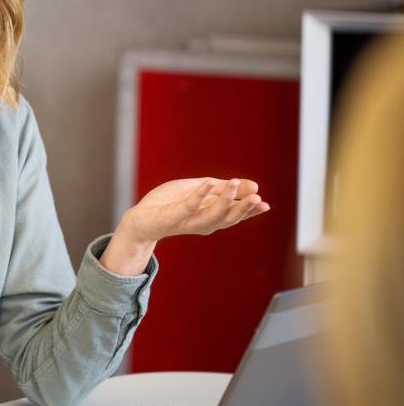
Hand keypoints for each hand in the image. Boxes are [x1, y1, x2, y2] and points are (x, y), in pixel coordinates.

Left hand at [100, 177, 269, 275]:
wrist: (140, 218)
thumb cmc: (169, 204)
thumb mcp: (199, 190)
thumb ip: (222, 189)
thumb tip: (253, 184)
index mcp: (210, 216)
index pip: (234, 215)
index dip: (250, 211)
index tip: (265, 204)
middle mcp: (202, 223)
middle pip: (227, 218)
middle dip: (243, 208)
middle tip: (257, 197)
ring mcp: (187, 221)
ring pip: (212, 216)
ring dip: (226, 201)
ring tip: (236, 183)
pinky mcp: (171, 217)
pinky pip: (187, 206)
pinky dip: (199, 195)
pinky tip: (208, 182)